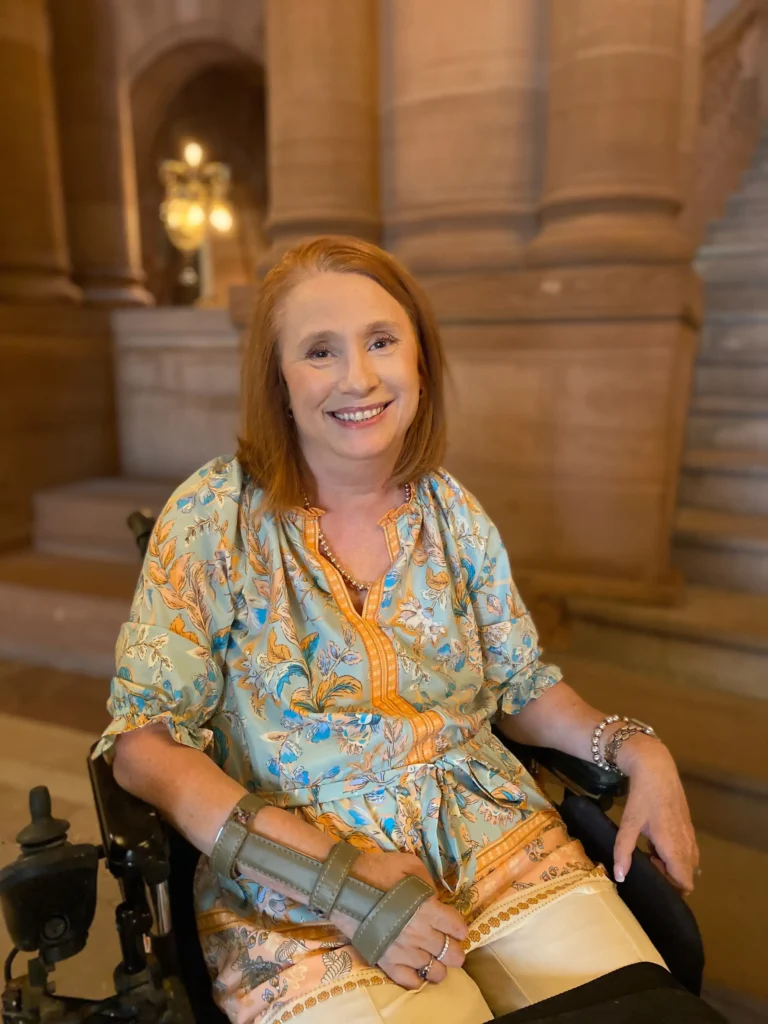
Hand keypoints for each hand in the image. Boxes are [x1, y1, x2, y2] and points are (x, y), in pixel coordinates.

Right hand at [333, 850, 467, 987]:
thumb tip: (436, 899)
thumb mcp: (409, 863)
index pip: (458, 928)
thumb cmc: (377, 870)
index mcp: (429, 909)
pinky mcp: (387, 963)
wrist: (344, 886)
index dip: (459, 927)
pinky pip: (410, 982)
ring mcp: (404, 952)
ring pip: (436, 972)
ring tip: (432, 957)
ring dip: (439, 965)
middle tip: (447, 943)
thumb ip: (428, 882)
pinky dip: (418, 979)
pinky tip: (416, 969)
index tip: (454, 926)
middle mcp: (421, 935)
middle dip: (455, 949)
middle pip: (452, 954)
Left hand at [613, 736, 698, 892]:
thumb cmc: (643, 796)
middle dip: (670, 876)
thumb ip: (623, 851)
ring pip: (688, 862)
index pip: (685, 882)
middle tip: (649, 862)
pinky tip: (656, 841)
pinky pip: (687, 850)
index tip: (653, 874)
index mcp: (675, 846)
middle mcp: (687, 843)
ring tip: (651, 852)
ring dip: (672, 864)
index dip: (671, 886)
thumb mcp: (629, 823)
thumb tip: (620, 877)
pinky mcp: (688, 826)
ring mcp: (690, 834)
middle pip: (687, 875)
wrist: (656, 767)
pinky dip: (675, 853)